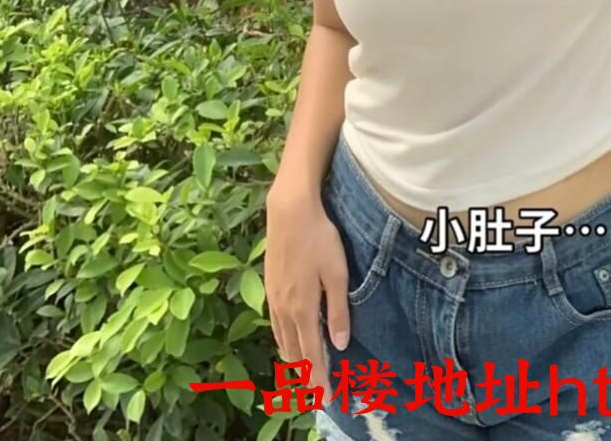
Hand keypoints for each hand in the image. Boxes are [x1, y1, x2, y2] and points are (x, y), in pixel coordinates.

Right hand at [264, 193, 351, 405]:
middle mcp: (284, 309)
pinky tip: (288, 340)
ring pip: (282, 339)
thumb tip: (341, 344)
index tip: (326, 399)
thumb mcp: (337, 272)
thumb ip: (338, 310)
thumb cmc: (319, 239)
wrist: (289, 211)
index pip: (312, 354)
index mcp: (303, 309)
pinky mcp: (269, 287)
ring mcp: (273, 298)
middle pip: (294, 352)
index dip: (318, 378)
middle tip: (316, 393)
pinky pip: (276, 325)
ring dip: (293, 359)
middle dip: (305, 374)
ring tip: (303, 373)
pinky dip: (283, 340)